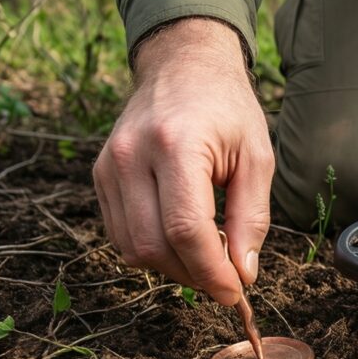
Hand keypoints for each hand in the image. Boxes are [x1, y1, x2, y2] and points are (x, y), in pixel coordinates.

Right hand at [92, 18, 274, 305]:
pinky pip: (121, 233)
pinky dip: (152, 249)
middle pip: (154, 245)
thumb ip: (251, 217)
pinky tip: (181, 238)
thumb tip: (244, 273)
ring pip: (132, 248)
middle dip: (193, 274)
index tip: (236, 292)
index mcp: (177, 145)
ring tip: (207, 256)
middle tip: (227, 278)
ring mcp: (108, 165)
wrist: (183, 66)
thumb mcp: (257, 157)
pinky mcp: (100, 174)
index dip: (212, 271)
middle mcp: (132, 156)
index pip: (186, 229)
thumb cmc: (227, 109)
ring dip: (172, 267)